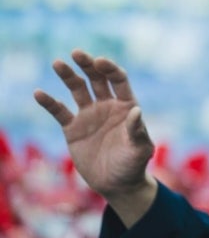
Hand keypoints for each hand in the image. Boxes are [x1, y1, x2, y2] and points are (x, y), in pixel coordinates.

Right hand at [33, 50, 153, 200]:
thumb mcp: (140, 149)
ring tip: (58, 63)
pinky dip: (50, 102)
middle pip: (97, 79)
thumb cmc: (133, 165)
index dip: (110, 69)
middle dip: (88, 65)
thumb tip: (136, 111)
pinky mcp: (73, 129)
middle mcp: (108, 106)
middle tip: (77, 53)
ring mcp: (90, 115)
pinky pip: (60, 111)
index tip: (99, 61)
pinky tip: (39, 93)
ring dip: (69, 76)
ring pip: (78, 90)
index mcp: (126, 106)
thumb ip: (137, 131)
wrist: (116, 184)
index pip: (118, 80)